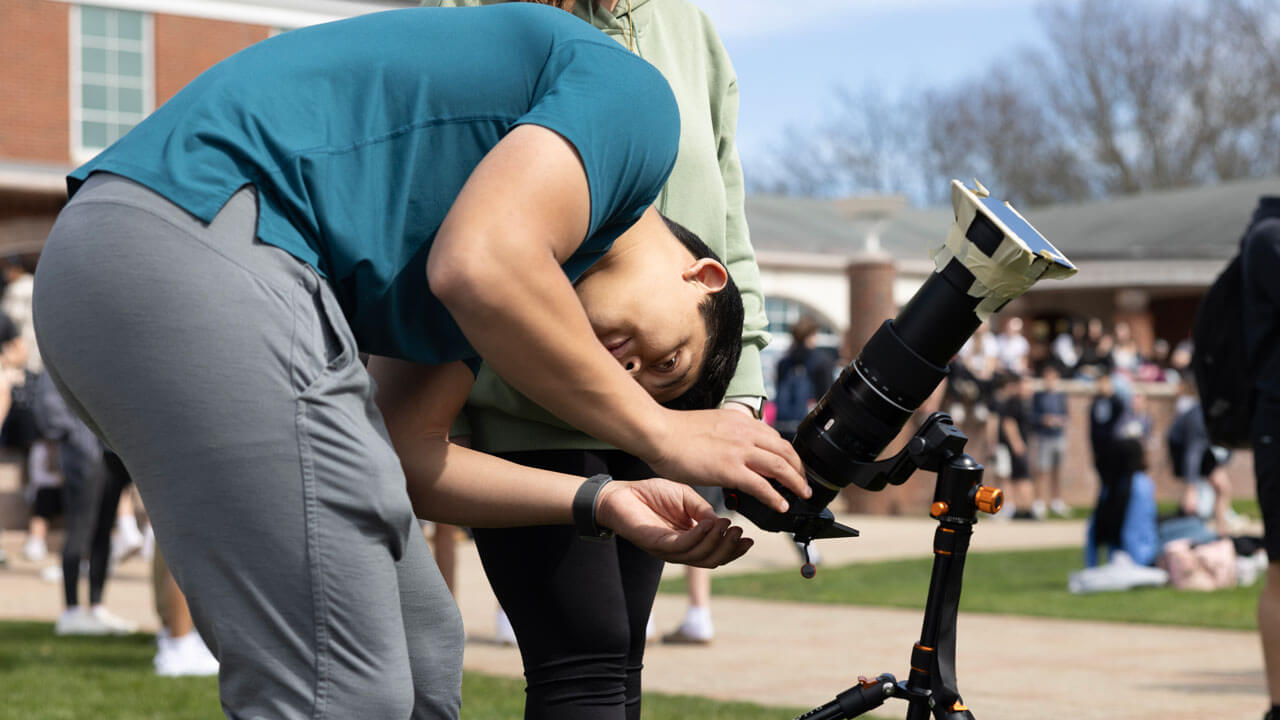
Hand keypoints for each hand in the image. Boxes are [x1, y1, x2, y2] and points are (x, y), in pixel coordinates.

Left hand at [595, 479, 752, 567]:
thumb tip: (722, 523)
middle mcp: (679, 549)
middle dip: (729, 549)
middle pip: (710, 560)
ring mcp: (666, 549)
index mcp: (688, 539)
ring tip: (729, 528)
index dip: (734, 549)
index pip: (715, 552)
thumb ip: (703, 510)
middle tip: (741, 534)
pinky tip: (709, 526)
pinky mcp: (654, 543)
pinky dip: (699, 536)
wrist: (619, 493)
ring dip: (717, 543)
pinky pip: (681, 545)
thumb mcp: (686, 497)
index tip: (749, 539)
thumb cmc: (651, 494)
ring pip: (698, 556)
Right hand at [646, 408, 807, 512]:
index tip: (791, 463)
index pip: (773, 436)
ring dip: (796, 482)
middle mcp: (745, 432)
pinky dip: (775, 497)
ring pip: (780, 466)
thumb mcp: (710, 424)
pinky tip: (781, 506)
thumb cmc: (674, 432)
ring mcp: (739, 450)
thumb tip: (728, 448)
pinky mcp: (731, 469)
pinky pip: (762, 485)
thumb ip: (725, 435)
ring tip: (802, 494)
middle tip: (804, 481)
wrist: (658, 432)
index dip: (787, 452)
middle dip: (798, 467)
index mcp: (739, 421)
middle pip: (784, 449)